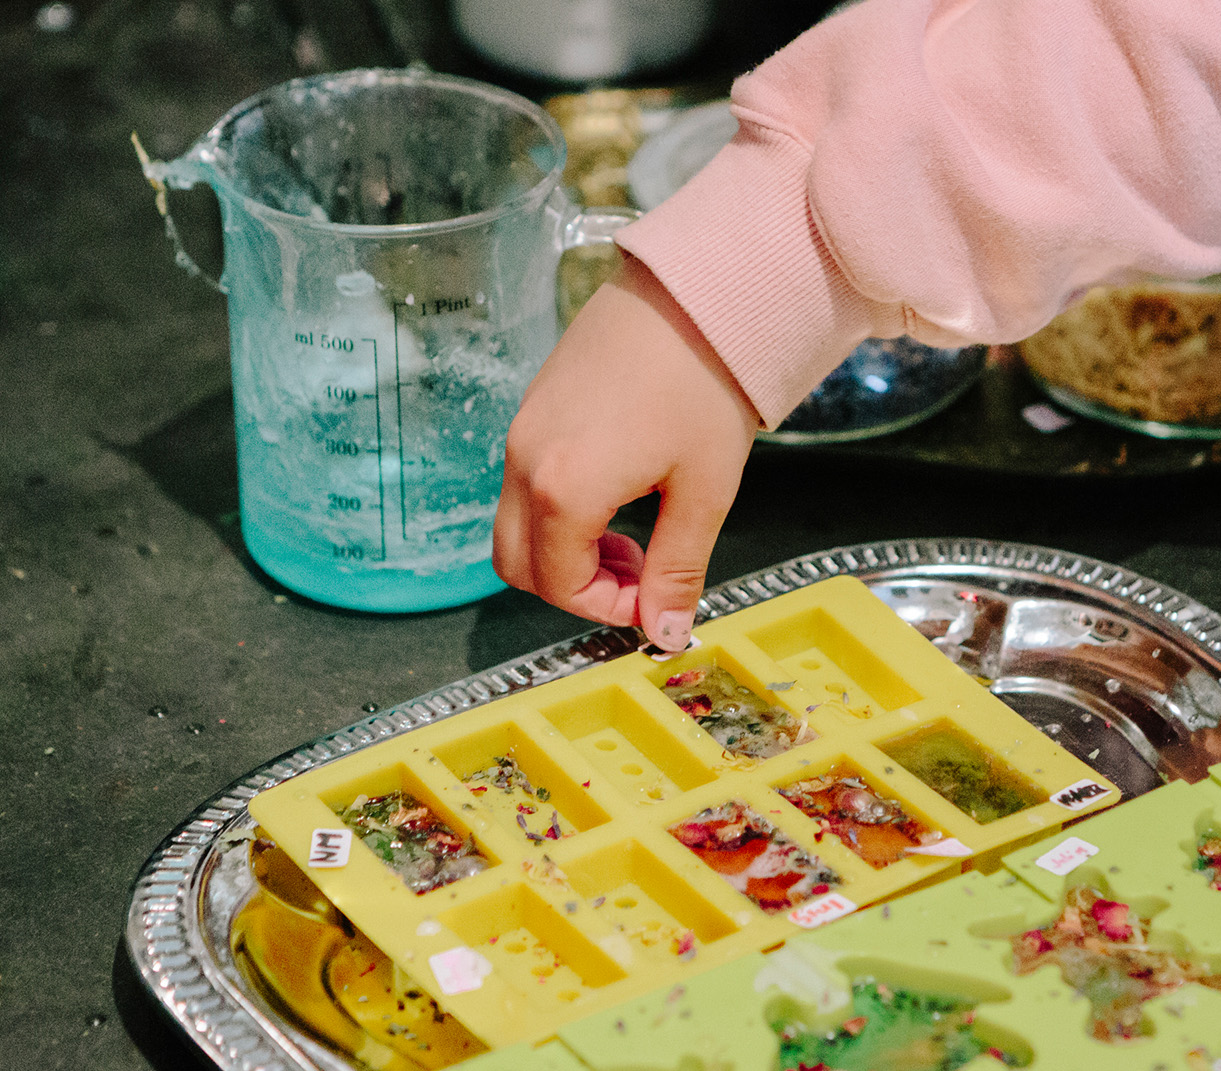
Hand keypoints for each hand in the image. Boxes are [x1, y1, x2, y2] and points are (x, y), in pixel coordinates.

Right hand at [493, 255, 759, 648]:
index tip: (655, 597)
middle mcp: (525, 461)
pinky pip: (524, 481)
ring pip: (515, 524)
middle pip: (516, 564)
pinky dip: (560, 508)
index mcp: (565, 488)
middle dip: (573, 585)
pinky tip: (621, 486)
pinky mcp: (532, 406)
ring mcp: (522, 430)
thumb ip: (677, 570)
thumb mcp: (703, 492)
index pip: (557, 586)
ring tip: (635, 527)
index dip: (607, 608)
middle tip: (640, 570)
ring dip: (566, 547)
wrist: (695, 287)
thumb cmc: (705, 382)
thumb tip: (665, 632)